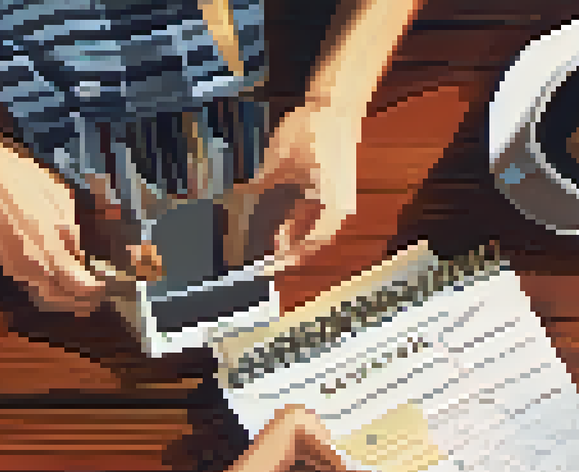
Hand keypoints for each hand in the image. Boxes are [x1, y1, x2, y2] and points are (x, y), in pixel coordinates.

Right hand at [0, 145, 108, 314]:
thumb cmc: (27, 184)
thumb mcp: (63, 205)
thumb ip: (73, 237)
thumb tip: (79, 258)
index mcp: (52, 255)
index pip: (80, 288)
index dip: (95, 290)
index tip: (104, 285)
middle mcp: (32, 270)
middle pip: (59, 301)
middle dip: (79, 302)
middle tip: (93, 296)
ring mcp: (13, 269)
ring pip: (41, 295)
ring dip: (60, 297)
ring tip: (74, 289)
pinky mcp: (2, 262)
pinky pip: (27, 282)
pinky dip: (43, 285)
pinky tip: (51, 273)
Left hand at [229, 101, 362, 274]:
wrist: (336, 98)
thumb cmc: (312, 128)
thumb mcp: (280, 159)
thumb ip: (262, 186)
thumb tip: (238, 207)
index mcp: (333, 203)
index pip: (311, 240)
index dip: (290, 255)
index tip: (269, 265)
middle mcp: (340, 203)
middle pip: (315, 236)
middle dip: (291, 248)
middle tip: (268, 259)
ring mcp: (340, 193)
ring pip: (315, 224)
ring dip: (295, 232)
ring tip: (272, 241)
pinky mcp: (334, 183)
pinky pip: (317, 209)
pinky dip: (299, 216)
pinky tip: (283, 217)